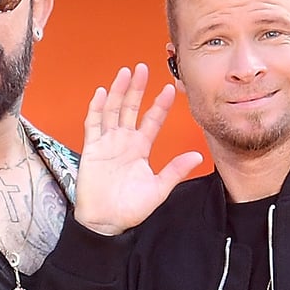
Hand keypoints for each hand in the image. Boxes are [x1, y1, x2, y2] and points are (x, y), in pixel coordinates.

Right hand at [72, 64, 201, 234]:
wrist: (106, 221)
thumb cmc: (130, 208)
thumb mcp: (158, 188)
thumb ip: (175, 170)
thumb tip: (198, 155)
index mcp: (140, 148)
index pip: (152, 120)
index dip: (160, 104)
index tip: (170, 89)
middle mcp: (123, 141)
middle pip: (131, 108)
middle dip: (137, 88)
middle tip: (143, 68)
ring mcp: (106, 143)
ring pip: (113, 110)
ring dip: (119, 92)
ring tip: (125, 73)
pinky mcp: (91, 149)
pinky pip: (93, 124)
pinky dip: (97, 108)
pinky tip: (102, 93)